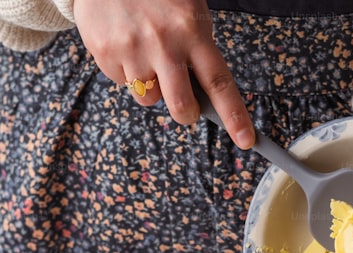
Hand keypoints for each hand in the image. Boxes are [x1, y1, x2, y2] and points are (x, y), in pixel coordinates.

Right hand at [72, 0, 254, 148]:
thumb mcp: (187, 11)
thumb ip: (197, 49)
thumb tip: (203, 95)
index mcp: (192, 30)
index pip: (219, 83)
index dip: (234, 116)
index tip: (246, 140)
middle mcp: (163, 43)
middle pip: (181, 106)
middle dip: (186, 113)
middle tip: (185, 106)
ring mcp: (132, 49)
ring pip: (148, 98)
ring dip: (150, 86)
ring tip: (145, 53)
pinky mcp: (105, 53)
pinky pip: (121, 82)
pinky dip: (125, 70)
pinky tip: (125, 43)